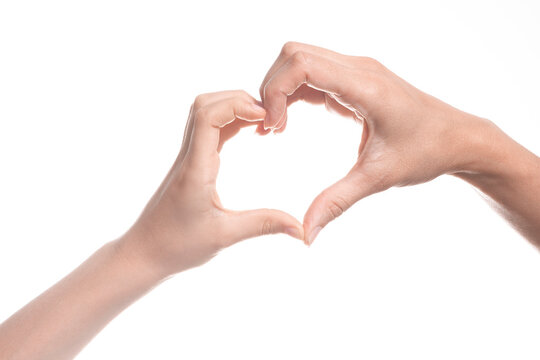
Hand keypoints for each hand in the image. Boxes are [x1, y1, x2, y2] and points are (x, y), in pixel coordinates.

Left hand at [121, 90, 303, 276]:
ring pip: (205, 113)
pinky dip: (230, 121)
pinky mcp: (191, 163)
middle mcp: (188, 156)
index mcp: (195, 169)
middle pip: (206, 104)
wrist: (144, 253)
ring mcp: (187, 158)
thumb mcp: (225, 237)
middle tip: (269, 118)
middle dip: (240, 100)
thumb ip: (264, 225)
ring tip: (262, 122)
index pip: (207, 116)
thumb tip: (301, 229)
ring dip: (234, 108)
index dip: (238, 105)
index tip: (266, 117)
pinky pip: (208, 129)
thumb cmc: (177, 246)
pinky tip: (249, 131)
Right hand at [259, 42, 491, 243]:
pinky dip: (292, 93)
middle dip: (272, 87)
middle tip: (270, 127)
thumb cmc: (426, 153)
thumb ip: (337, 202)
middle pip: (294, 54)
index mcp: (365, 86)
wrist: (458, 139)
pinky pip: (312, 74)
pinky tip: (286, 121)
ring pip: (300, 59)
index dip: (275, 91)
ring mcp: (357, 71)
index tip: (273, 127)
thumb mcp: (378, 178)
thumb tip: (305, 234)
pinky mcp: (354, 80)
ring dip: (280, 89)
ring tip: (275, 127)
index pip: (302, 64)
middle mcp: (359, 69)